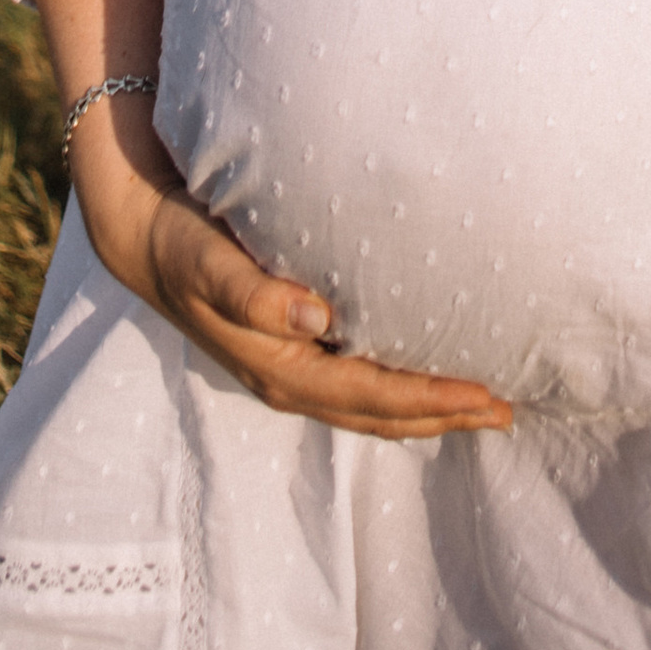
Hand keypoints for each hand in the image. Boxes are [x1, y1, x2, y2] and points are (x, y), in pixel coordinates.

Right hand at [73, 90, 511, 441]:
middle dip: (443, 416)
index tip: (482, 397)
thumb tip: (317, 320)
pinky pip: (358, 381)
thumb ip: (254, 292)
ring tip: (484, 407)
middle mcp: (289, 378)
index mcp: (279, 367)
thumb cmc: (181, 241)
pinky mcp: (290, 347)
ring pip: (371, 405)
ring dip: (427, 410)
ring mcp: (290, 368)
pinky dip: (399, 389)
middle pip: (379, 414)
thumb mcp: (209, 261)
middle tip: (507, 411)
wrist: (143, 233)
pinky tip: (426, 373)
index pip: (371, 395)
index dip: (429, 400)